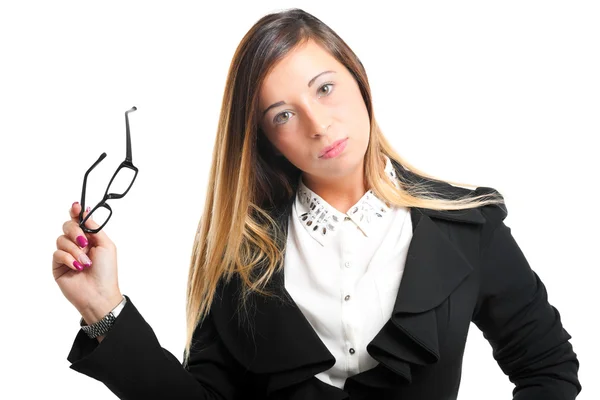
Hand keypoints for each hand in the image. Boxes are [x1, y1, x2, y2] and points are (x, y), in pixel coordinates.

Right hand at [52, 202, 122, 323]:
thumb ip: (94, 228)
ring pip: (61, 239)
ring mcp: (66, 254)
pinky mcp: (57, 265)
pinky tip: (77, 267)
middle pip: (67, 226)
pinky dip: (68, 258)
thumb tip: (84, 212)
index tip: (75, 206)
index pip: (79, 221)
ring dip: (75, 250)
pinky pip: (57, 253)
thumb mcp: (106, 245)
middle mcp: (77, 244)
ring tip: (85, 262)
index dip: (76, 212)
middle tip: (84, 242)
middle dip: (75, 232)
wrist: (99, 293)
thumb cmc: (106, 271)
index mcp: (90, 239)